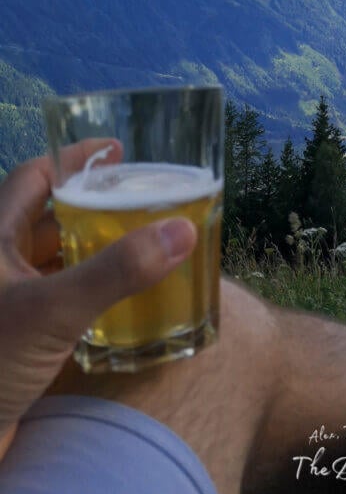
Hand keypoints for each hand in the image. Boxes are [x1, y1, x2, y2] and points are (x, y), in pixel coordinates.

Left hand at [0, 143, 196, 445]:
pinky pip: (53, 301)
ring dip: (88, 250)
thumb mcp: (53, 309)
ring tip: (134, 246)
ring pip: (49, 261)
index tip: (116, 151)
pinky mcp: (12, 341)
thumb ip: (117, 270)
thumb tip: (181, 231)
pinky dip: (82, 293)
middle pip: (46, 218)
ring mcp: (4, 304)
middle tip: (138, 201)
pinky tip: (111, 303)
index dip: (74, 159)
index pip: (34, 177)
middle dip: (92, 206)